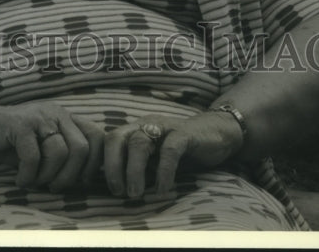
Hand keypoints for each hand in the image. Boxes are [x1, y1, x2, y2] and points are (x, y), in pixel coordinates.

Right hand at [0, 100, 103, 191]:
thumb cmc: (15, 143)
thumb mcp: (44, 146)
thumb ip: (65, 153)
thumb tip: (86, 181)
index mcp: (67, 118)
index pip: (97, 137)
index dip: (93, 164)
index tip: (80, 182)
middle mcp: (57, 113)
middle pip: (81, 148)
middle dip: (70, 176)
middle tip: (53, 187)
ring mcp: (39, 116)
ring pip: (59, 153)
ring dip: (47, 177)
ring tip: (34, 181)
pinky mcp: (20, 124)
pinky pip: (33, 157)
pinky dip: (28, 176)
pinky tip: (20, 180)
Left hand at [103, 111, 243, 198]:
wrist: (217, 132)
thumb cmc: (182, 150)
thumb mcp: (155, 157)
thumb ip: (139, 166)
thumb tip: (119, 192)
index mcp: (135, 129)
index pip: (109, 140)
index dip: (101, 162)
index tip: (102, 187)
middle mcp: (145, 124)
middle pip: (117, 138)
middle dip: (112, 166)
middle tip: (117, 192)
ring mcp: (164, 127)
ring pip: (139, 143)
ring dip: (133, 170)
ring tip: (134, 194)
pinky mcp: (184, 133)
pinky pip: (170, 150)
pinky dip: (164, 171)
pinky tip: (162, 189)